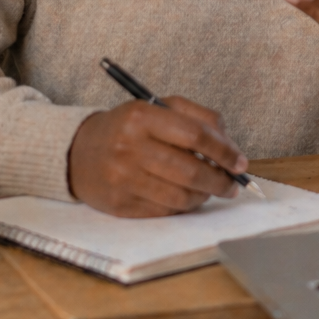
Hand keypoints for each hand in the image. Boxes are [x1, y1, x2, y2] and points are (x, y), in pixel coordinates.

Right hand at [67, 96, 247, 216]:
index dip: (225, 151)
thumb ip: (198, 118)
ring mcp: (123, 178)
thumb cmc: (128, 128)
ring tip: (212, 190)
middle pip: (190, 170)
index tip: (241, 162)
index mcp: (142, 116)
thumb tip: (231, 148)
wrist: (77, 152)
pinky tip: (189, 198)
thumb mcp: (159, 108)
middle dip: (220, 180)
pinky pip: (165, 211)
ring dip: (205, 196)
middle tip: (233, 184)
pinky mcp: (120, 204)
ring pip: (180, 196)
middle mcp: (130, 147)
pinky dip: (184, 207)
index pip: (195, 135)